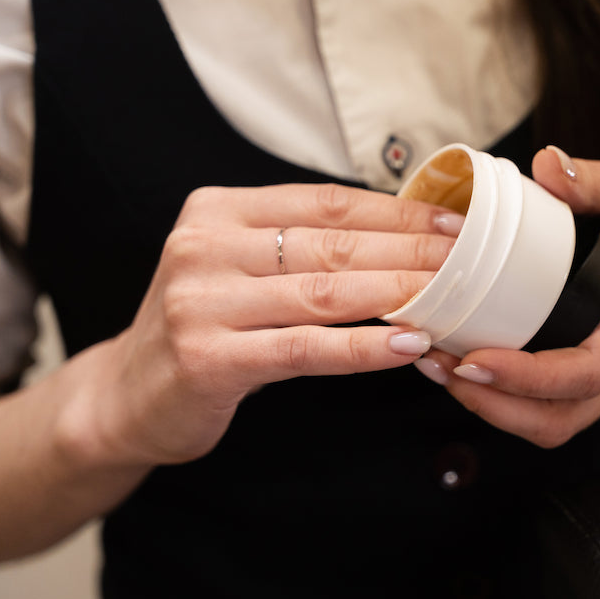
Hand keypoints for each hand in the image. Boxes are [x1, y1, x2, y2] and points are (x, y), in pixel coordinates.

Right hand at [66, 183, 461, 467]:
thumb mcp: (243, 268)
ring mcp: (202, 302)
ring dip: (400, 293)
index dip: (398, 211)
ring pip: (325, 291)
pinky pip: (306, 348)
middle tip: (472, 260)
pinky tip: (408, 344)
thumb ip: (302, 246)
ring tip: (454, 297)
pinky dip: (364, 346)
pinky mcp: (208, 358)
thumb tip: (405, 232)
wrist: (128, 396)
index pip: (327, 202)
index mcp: (219, 210)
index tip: (454, 222)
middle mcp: (205, 246)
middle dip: (413, 251)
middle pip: (334, 244)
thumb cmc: (208, 326)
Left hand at [414, 147, 599, 447]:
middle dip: (495, 404)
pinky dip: (506, 400)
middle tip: (439, 365)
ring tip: (441, 369)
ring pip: (557, 423)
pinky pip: (555, 409)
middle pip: (565, 417)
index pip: (594, 367)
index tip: (477, 358)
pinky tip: (466, 364)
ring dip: (494, 408)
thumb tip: (548, 166)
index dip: (531, 376)